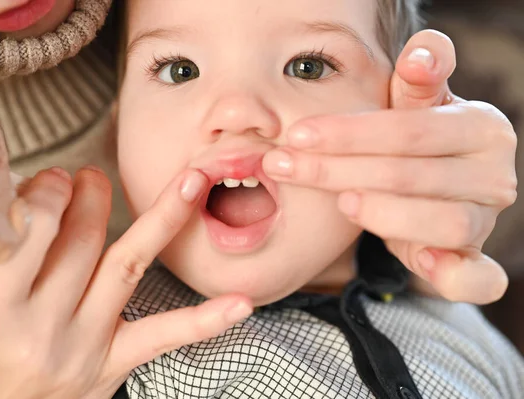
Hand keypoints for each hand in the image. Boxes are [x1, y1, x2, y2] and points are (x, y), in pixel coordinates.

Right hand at [0, 167, 251, 398]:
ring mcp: (84, 347)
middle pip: (81, 243)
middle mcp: (42, 326)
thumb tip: (49, 199)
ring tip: (188, 182)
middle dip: (93, 197)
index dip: (50, 194)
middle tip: (93, 176)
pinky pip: (163, 338)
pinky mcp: (112, 366)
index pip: (33, 233)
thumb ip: (11, 255)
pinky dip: (204, 321)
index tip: (55, 179)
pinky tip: (240, 302)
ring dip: (162, 220)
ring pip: (126, 267)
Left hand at [263, 30, 516, 304]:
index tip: (296, 133)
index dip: (350, 133)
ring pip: (445, 222)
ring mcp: (486, 220)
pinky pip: (477, 278)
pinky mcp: (474, 262)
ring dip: (384, 213)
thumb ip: (416, 85)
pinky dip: (455, 275)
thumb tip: (422, 51)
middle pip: (411, 174)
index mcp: (480, 128)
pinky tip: (423, 263)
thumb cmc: (417, 144)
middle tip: (285, 165)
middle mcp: (493, 174)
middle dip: (338, 170)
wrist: (438, 190)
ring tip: (342, 202)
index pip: (409, 129)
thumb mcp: (414, 110)